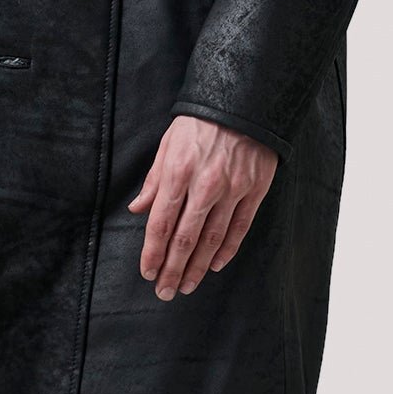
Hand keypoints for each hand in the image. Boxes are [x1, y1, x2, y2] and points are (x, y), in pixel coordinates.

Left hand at [128, 115, 278, 300]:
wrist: (243, 102)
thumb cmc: (200, 122)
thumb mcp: (169, 144)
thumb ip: (154, 180)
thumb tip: (138, 209)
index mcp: (178, 172)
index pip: (161, 222)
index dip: (153, 251)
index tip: (147, 271)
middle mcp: (205, 185)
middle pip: (185, 238)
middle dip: (173, 268)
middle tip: (165, 291)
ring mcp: (232, 190)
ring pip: (212, 239)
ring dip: (198, 267)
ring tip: (187, 286)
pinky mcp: (254, 191)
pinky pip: (239, 228)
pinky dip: (226, 250)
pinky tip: (215, 265)